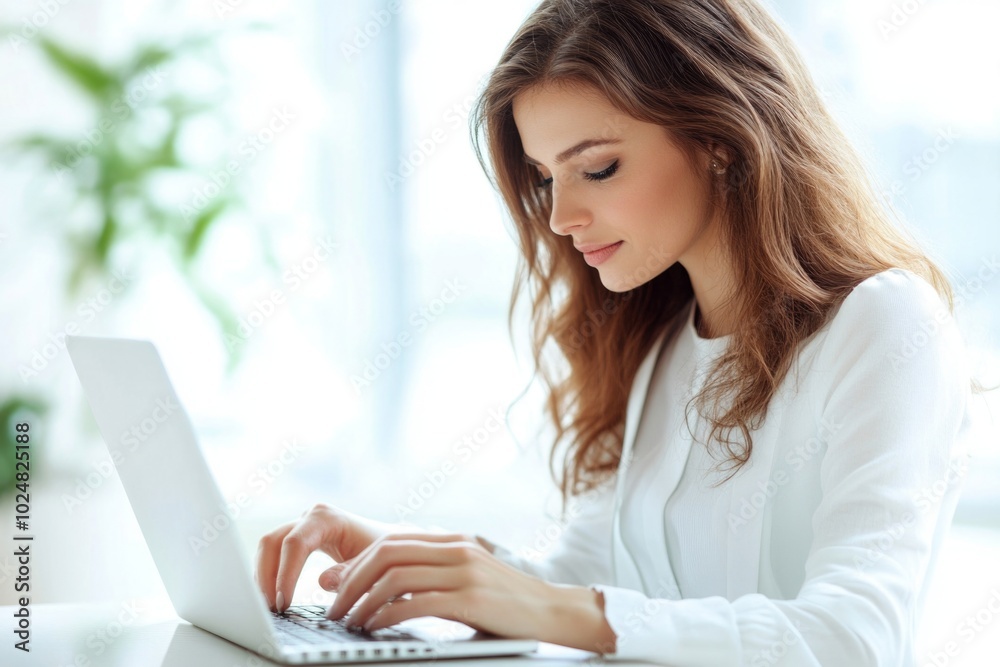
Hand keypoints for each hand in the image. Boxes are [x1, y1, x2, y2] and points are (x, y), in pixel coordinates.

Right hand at [255, 503, 401, 611]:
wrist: (391, 544)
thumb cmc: (384, 554)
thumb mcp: (373, 566)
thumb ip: (350, 573)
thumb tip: (323, 581)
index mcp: (327, 518)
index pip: (295, 543)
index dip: (285, 573)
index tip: (284, 602)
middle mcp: (310, 517)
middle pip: (273, 541)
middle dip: (267, 576)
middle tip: (270, 608)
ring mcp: (302, 525)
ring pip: (269, 547)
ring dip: (264, 577)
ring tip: (269, 607)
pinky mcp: (299, 538)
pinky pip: (274, 553)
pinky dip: (269, 574)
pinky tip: (272, 597)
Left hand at [323, 531, 557, 637]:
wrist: (553, 611)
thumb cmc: (505, 603)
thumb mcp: (466, 579)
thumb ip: (429, 577)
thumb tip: (378, 587)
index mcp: (453, 540)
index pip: (391, 542)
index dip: (357, 564)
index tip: (337, 588)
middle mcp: (456, 549)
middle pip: (386, 554)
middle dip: (351, 581)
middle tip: (334, 608)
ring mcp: (464, 571)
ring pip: (395, 577)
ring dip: (364, 601)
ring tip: (350, 622)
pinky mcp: (471, 598)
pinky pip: (415, 603)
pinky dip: (387, 616)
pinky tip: (376, 629)